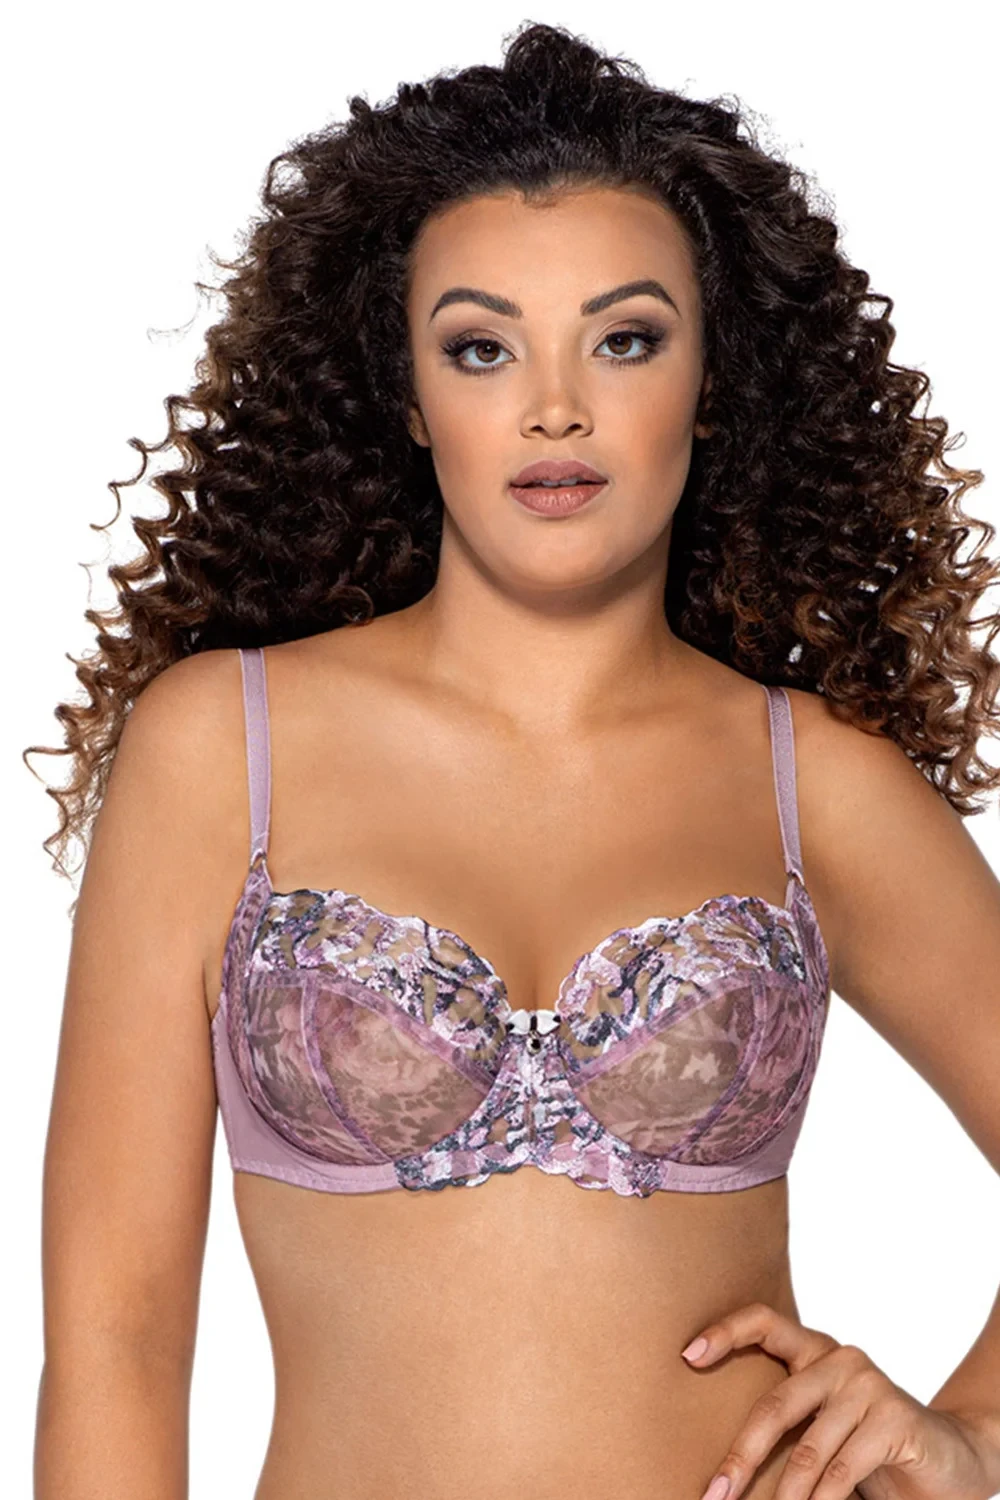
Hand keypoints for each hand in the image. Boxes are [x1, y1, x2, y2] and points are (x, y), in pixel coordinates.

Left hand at [679, 1301, 999, 1499]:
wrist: (946, 1459)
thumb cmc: (867, 1445)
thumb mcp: (821, 1428)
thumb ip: (788, 1424)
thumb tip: (723, 1463)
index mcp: (814, 1350)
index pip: (763, 1321)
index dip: (724, 1332)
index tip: (687, 1355)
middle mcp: (839, 1358)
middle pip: (774, 1405)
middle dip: (741, 1456)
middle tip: (715, 1494)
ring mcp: (868, 1384)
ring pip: (808, 1450)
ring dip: (784, 1496)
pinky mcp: (894, 1417)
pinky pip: (842, 1469)